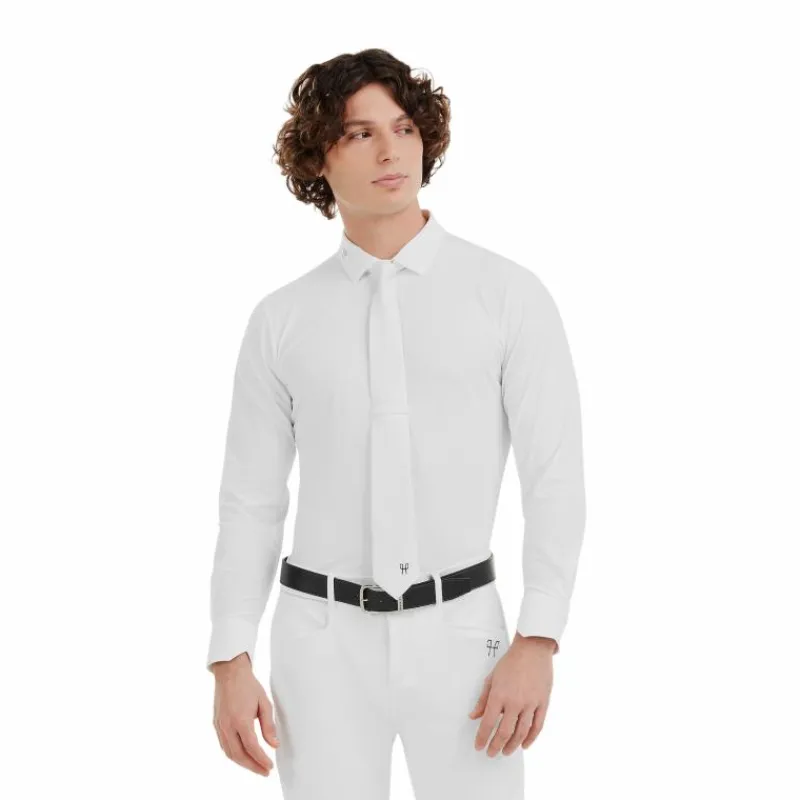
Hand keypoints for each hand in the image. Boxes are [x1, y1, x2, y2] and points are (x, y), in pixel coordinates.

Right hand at [212, 653, 279, 776]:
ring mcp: (220, 726)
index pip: (252, 748)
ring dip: (243, 763)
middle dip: (253, 766)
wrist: (230, 672)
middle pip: (239, 755)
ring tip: (255, 766)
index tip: (270, 766)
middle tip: (264, 771)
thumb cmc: (248, 685)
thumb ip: (269, 725)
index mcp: (241, 720)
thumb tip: (274, 744)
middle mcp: (228, 726)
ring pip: (229, 753)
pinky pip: (224, 746)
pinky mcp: (216, 724)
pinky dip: (234, 755)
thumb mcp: (264, 703)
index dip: (261, 760)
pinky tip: (242, 756)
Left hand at [468, 634, 554, 756]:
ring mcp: (530, 703)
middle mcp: (515, 701)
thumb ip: (483, 699)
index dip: (482, 737)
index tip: (479, 746)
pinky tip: (525, 745)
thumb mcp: (491, 678)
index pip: (488, 723)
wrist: (532, 649)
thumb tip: (474, 716)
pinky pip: (537, 726)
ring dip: (513, 745)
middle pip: (504, 732)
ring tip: (506, 752)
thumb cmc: (511, 662)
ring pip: (521, 732)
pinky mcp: (543, 703)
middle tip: (491, 753)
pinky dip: (531, 738)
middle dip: (496, 745)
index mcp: (499, 695)